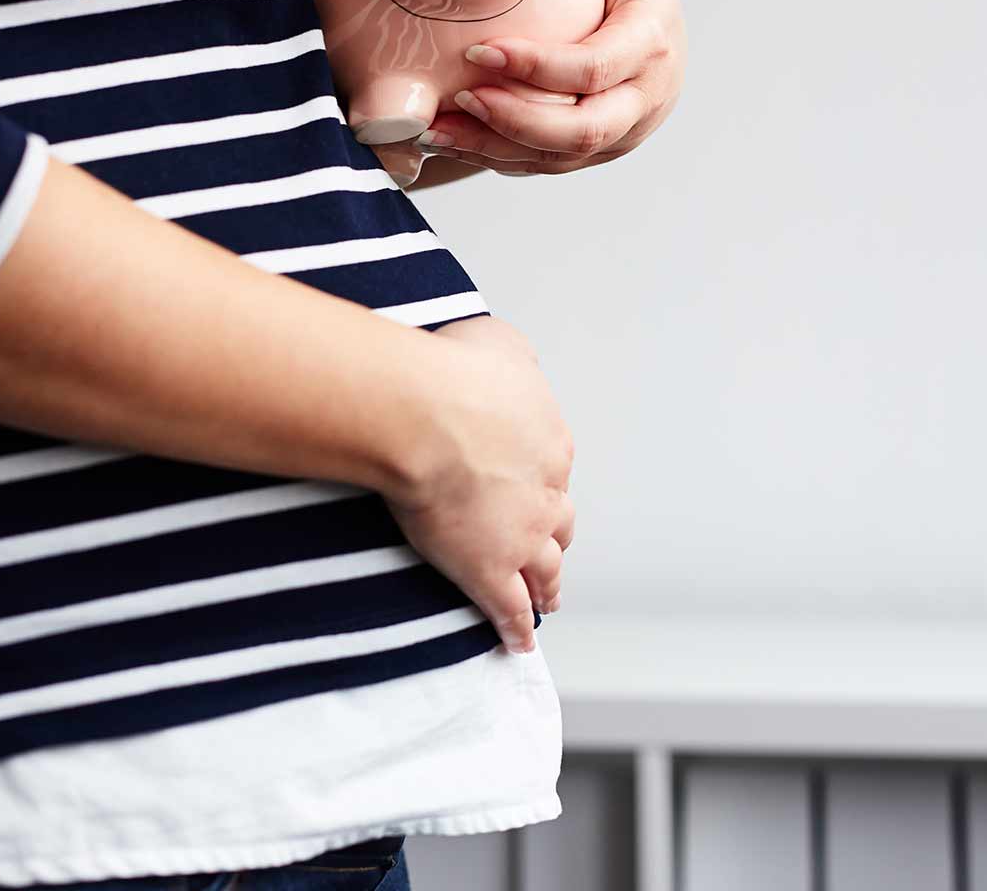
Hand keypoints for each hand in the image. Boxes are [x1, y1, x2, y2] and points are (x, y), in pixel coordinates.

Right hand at [385, 316, 574, 652]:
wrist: (426, 413)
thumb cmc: (451, 370)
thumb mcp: (497, 343)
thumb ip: (509, 361)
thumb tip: (508, 367)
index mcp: (550, 442)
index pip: (553, 468)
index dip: (540, 479)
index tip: (527, 483)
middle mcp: (546, 493)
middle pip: (560, 522)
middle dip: (555, 536)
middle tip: (553, 551)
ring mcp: (520, 536)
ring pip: (545, 570)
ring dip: (549, 586)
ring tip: (550, 600)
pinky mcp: (488, 569)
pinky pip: (510, 609)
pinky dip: (517, 628)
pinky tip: (521, 643)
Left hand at [415, 0, 684, 174]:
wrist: (656, 48)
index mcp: (651, 47)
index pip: (594, 68)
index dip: (537, 67)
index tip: (479, 50)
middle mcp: (642, 102)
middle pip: (581, 131)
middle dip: (515, 120)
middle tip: (461, 98)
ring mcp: (620, 137)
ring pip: (557, 158)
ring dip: (493, 148)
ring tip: (437, 130)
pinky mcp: (594, 156)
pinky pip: (543, 166)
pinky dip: (495, 157)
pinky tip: (451, 141)